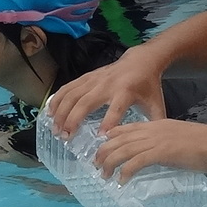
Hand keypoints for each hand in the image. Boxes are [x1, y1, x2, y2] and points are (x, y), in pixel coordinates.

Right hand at [47, 48, 167, 137]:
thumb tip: (156, 146)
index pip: (116, 108)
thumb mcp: (156, 104)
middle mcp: (107, 84)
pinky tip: (49, 111)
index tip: (100, 137)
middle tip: (64, 136)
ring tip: (54, 128)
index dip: (108, 122)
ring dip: (61, 111)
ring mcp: (94, 79)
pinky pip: (68, 87)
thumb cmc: (148, 85)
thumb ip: (155, 123)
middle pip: (86, 102)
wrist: (141, 60)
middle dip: (73, 119)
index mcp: (126, 92)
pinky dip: (57, 98)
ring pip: (73, 94)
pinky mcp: (87, 76)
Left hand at [93, 119, 206, 182]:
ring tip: (104, 175)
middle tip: (96, 165)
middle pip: (119, 140)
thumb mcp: (178, 137)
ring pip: (123, 150)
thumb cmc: (203, 143)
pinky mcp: (160, 153)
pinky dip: (125, 172)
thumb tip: (160, 154)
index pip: (126, 128)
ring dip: (110, 164)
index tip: (102, 147)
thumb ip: (165, 143)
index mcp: (155, 125)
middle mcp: (151, 131)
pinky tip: (121, 181)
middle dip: (104, 152)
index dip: (110, 137)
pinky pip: (136, 162)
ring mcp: (155, 141)